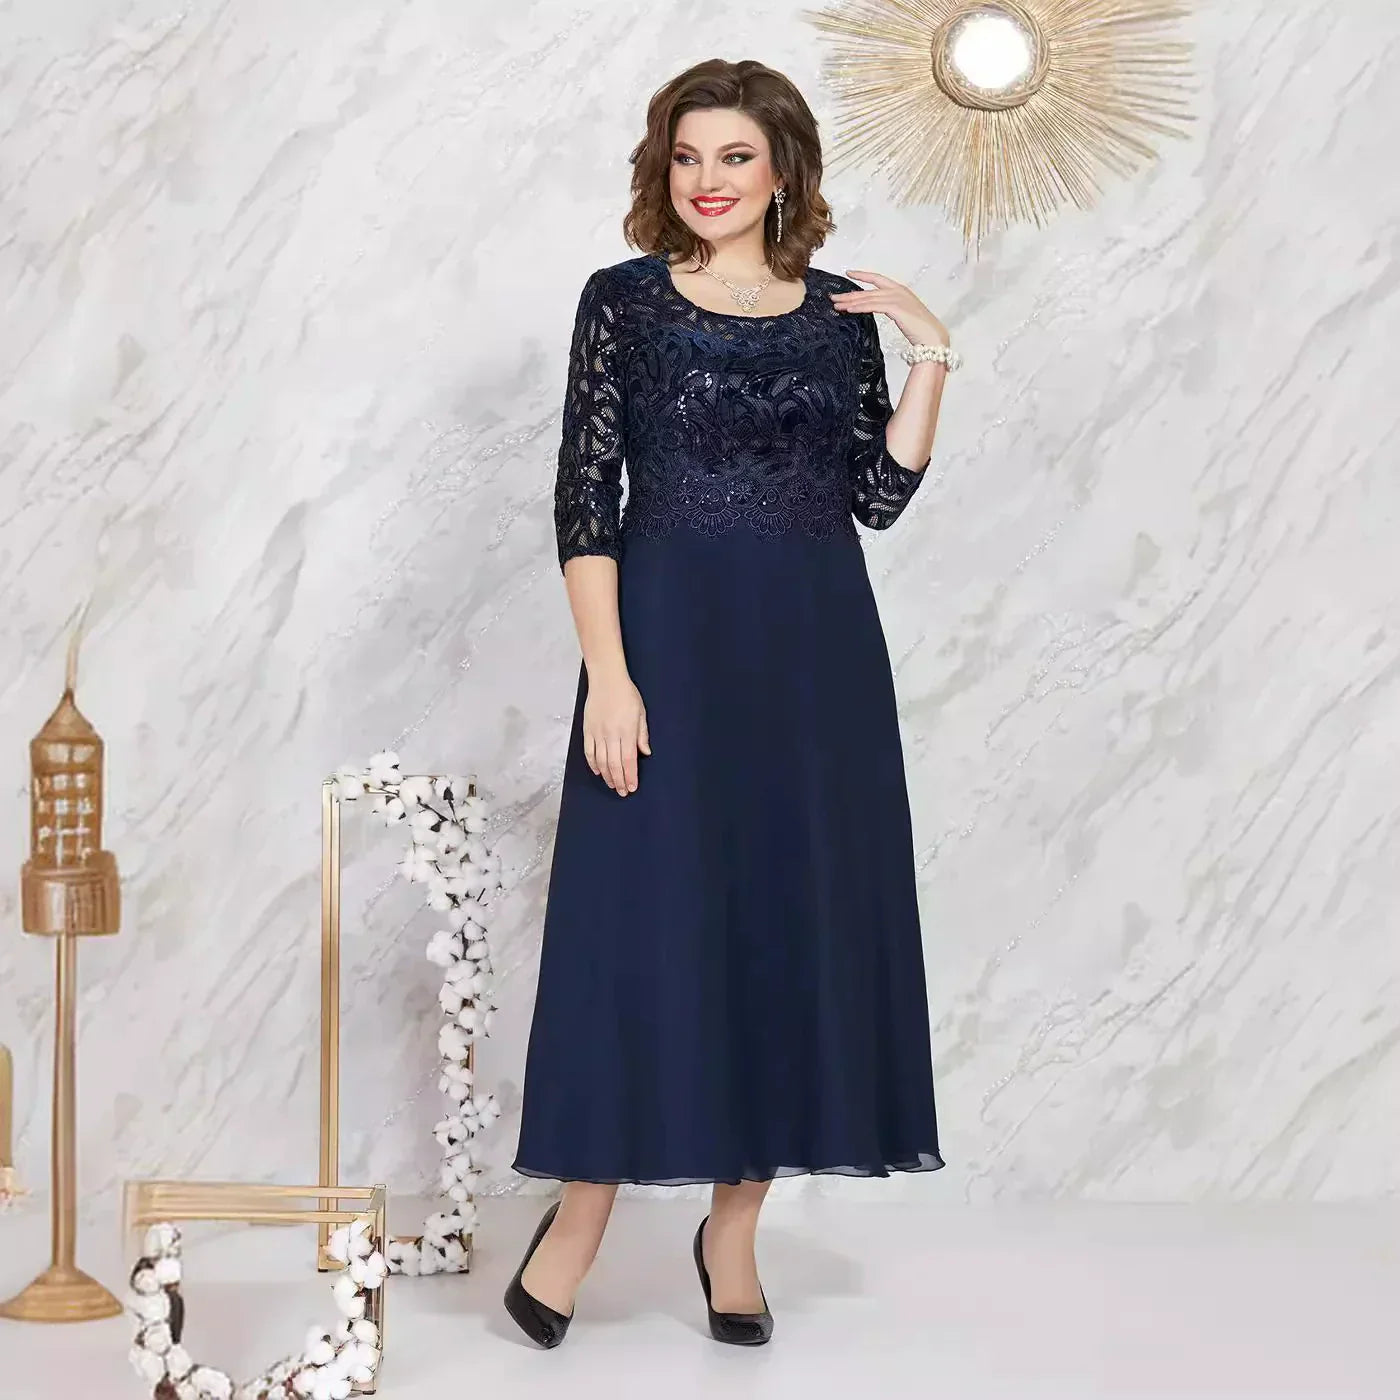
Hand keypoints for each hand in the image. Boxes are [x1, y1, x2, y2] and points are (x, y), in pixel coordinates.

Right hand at [582, 672, 650, 794]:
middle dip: (619, 781)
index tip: (632, 787)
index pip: (629, 759)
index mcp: (627, 730)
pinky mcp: (587, 730)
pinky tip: (598, 771)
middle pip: (614, 764)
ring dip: (607, 775)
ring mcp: (597, 732)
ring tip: (612, 784)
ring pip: (601, 761)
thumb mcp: (641, 712)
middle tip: (622, 792)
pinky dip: (593, 764)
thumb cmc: (626, 694)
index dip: (630, 776)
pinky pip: (589, 751)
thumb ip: (642, 734)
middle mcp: (611, 734)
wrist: (606, 679)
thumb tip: (645, 753)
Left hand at [828, 269, 950, 348]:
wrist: (932, 337)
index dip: (862, 275)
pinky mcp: (895, 308)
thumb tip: (878, 310)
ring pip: (868, 298)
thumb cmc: (920, 329)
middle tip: (833, 297)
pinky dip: (859, 308)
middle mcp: (897, 291)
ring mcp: (896, 298)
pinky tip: (848, 310)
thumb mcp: (903, 314)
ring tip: (836, 305)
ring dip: (850, 302)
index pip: (877, 279)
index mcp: (900, 290)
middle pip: (868, 290)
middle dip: (849, 293)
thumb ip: (891, 309)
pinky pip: (873, 306)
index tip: (848, 273)